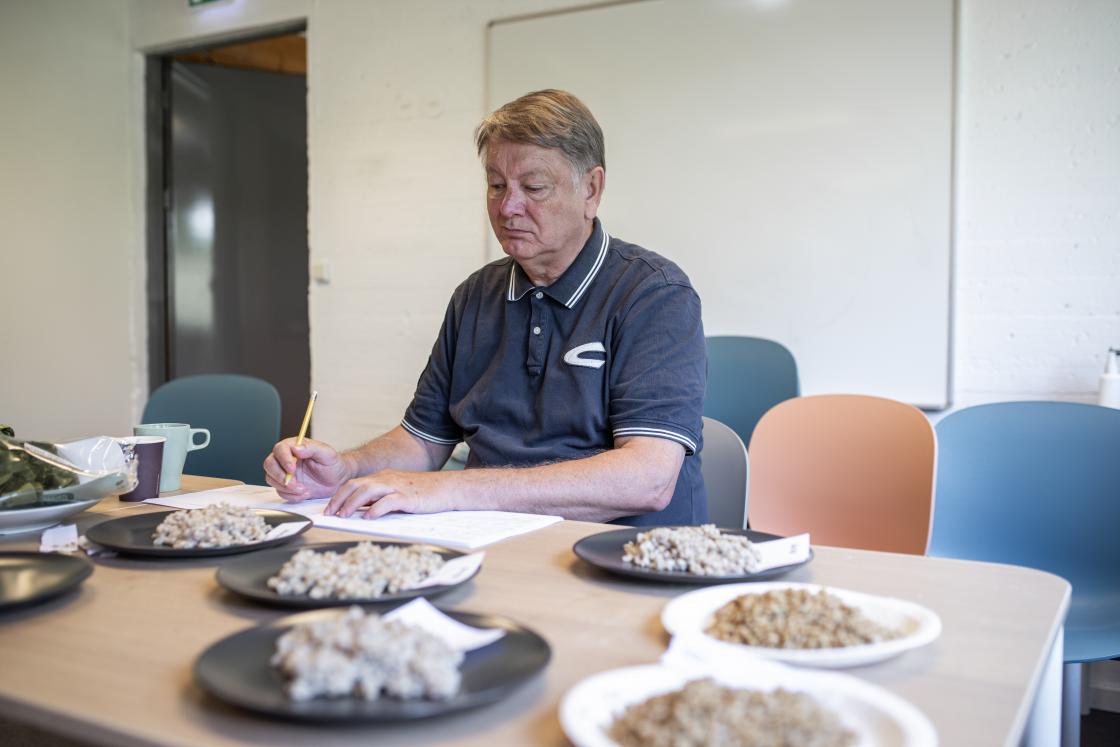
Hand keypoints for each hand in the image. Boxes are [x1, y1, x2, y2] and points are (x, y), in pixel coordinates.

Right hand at [263, 438, 350, 501]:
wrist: (338, 480)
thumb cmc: (333, 464)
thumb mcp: (327, 454)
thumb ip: (312, 448)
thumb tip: (296, 448)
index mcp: (294, 447)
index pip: (280, 449)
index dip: (283, 459)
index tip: (292, 468)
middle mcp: (286, 459)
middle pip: (269, 464)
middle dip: (280, 476)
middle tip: (294, 483)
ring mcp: (285, 473)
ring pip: (271, 479)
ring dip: (286, 487)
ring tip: (304, 489)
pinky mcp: (287, 486)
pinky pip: (280, 492)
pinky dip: (292, 495)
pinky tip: (305, 493)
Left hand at [325, 469, 456, 518]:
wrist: (449, 488)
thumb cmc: (425, 493)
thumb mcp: (399, 492)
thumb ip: (381, 498)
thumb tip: (362, 510)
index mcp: (383, 478)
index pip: (354, 484)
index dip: (339, 496)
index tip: (330, 509)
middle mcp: (387, 479)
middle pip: (356, 485)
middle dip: (340, 500)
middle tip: (330, 514)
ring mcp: (397, 487)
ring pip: (368, 491)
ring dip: (352, 504)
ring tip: (344, 516)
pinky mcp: (408, 497)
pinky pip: (387, 501)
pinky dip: (375, 509)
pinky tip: (368, 518)